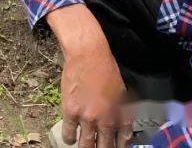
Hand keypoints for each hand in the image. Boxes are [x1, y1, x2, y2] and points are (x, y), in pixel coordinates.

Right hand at [48, 5, 132, 147]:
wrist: (88, 54)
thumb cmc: (105, 68)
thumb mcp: (122, 92)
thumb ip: (122, 112)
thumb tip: (122, 128)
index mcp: (121, 115)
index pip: (123, 140)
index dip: (119, 146)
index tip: (115, 146)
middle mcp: (106, 119)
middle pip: (105, 146)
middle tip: (99, 146)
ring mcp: (87, 117)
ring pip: (86, 144)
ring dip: (86, 147)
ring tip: (85, 146)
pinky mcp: (70, 111)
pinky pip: (69, 133)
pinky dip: (70, 138)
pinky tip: (70, 138)